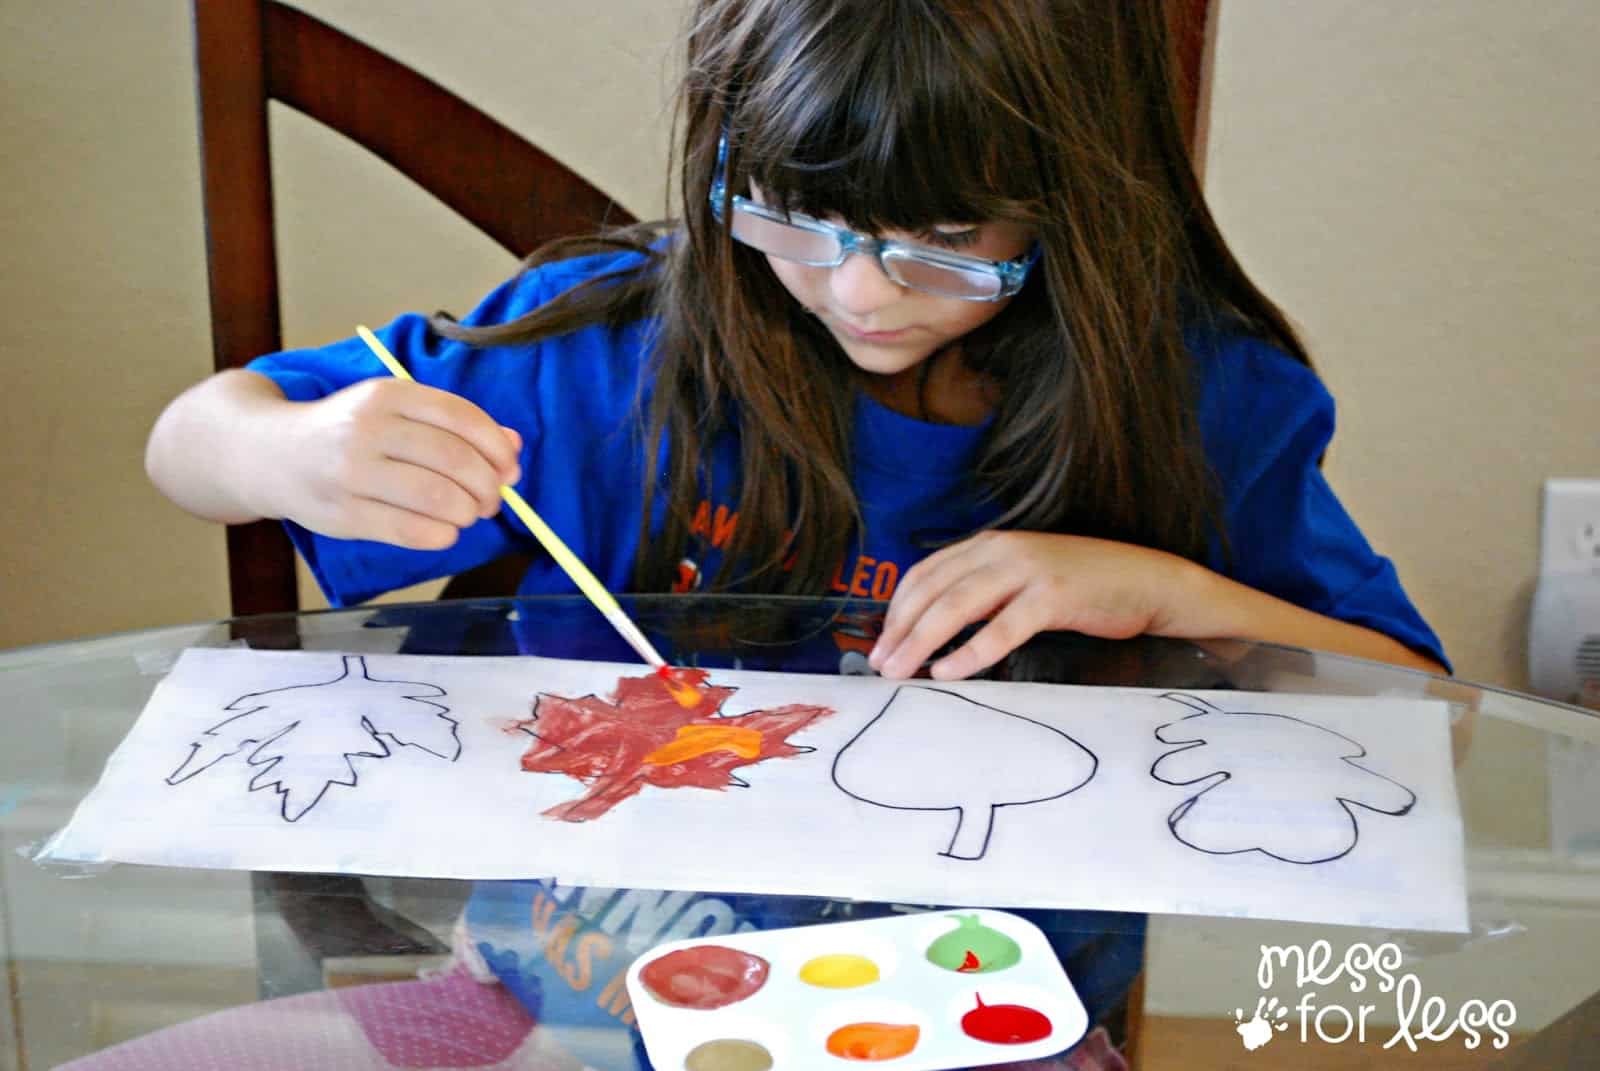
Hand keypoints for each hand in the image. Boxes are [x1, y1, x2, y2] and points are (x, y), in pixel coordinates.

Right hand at [262, 378, 522, 548]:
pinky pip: (411, 530)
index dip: (497, 448)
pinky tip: (444, 531)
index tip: (510, 469)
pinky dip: (442, 535)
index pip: (462, 417)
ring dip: (468, 513)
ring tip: (468, 515)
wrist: (269, 454)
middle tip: (492, 500)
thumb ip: (452, 424)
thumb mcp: (393, 412)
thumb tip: (513, 447)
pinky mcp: (343, 514)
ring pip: (437, 498)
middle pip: (455, 460)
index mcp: (388, 395)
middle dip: (488, 486)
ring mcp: (352, 473)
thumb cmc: (346, 432)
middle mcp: (368, 429)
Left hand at [868, 531, 1192, 680]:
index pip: (925, 574)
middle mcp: (1001, 549)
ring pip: (956, 606)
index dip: (896, 610)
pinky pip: (1001, 628)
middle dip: (900, 631)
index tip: (880, 644)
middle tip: (880, 666)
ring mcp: (1027, 570)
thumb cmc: (1082, 587)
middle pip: (932, 591)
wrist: (1148, 581)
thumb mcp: (1022, 579)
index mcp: (988, 544)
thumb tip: (934, 632)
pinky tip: (948, 673)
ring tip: (901, 672)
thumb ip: (983, 593)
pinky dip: (969, 652)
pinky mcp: (1053, 596)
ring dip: (921, 642)